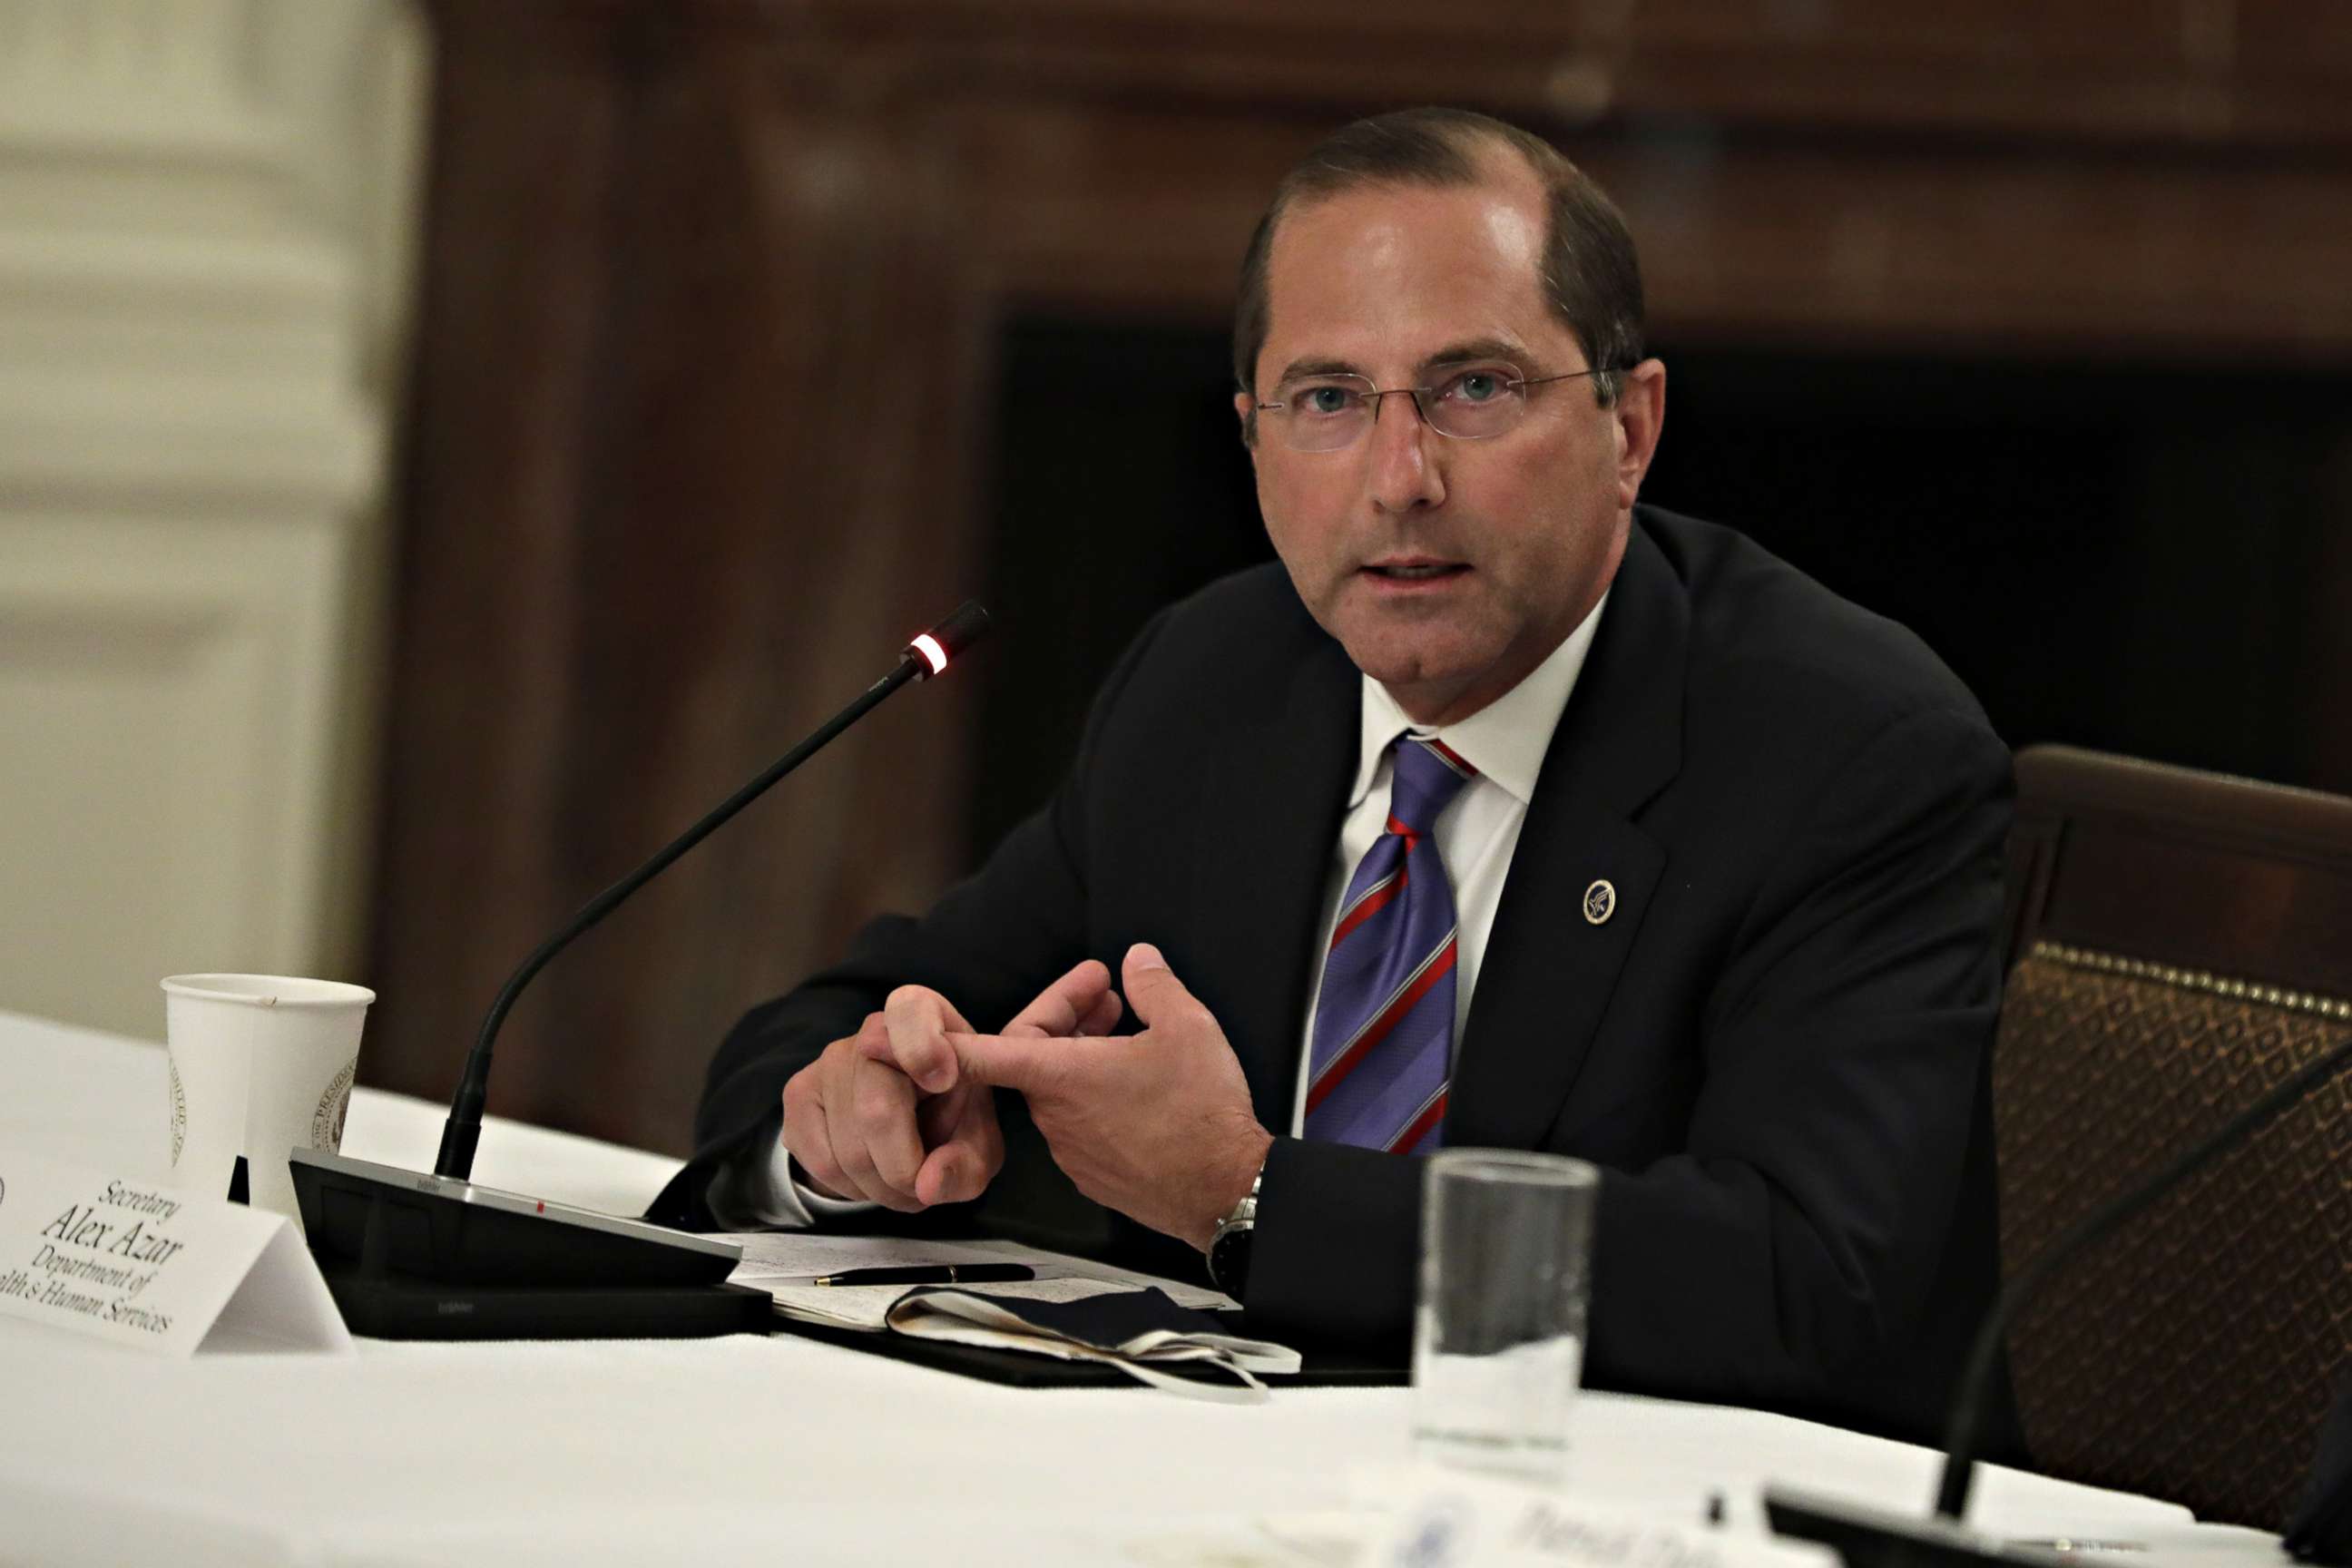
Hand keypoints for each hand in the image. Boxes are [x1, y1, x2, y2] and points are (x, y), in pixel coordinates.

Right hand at [786, 963, 1124, 1209]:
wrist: (905, 1123)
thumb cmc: (952, 1122)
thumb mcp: (978, 1145)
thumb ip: (966, 1164)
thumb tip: (927, 1184)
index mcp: (930, 1020)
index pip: (912, 1013)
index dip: (922, 1047)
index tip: (944, 1081)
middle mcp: (874, 1030)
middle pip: (877, 1111)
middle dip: (904, 1172)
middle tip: (923, 1190)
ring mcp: (829, 1060)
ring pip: (849, 1150)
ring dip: (881, 1189)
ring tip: (902, 1184)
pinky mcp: (799, 1093)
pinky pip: (822, 1163)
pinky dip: (852, 1189)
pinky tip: (870, 1178)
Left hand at [915, 944, 1272, 1250]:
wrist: (1224, 1193)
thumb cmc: (1201, 1114)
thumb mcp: (1186, 1028)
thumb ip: (1153, 986)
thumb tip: (1138, 960)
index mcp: (1062, 1077)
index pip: (982, 1052)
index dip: (940, 1037)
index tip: (903, 1029)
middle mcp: (1054, 1117)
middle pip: (1034, 1057)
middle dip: (1065, 1019)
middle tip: (1109, 995)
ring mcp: (1072, 1151)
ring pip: (1058, 1092)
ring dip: (1082, 1057)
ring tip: (1129, 1032)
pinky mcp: (1093, 1175)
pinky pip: (1079, 1124)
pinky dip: (1093, 1095)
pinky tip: (1137, 1083)